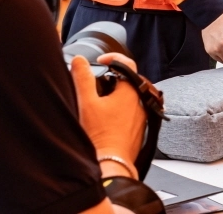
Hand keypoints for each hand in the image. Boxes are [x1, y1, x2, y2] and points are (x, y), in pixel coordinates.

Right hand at [71, 54, 144, 176]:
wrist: (111, 164)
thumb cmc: (100, 136)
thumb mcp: (86, 103)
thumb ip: (82, 78)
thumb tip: (79, 61)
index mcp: (131, 91)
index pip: (127, 63)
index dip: (113, 58)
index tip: (101, 61)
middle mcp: (141, 101)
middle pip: (128, 81)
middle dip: (112, 79)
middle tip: (95, 84)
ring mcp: (142, 116)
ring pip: (129, 97)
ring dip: (115, 95)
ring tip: (98, 104)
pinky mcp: (140, 128)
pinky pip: (131, 112)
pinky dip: (119, 110)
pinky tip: (106, 120)